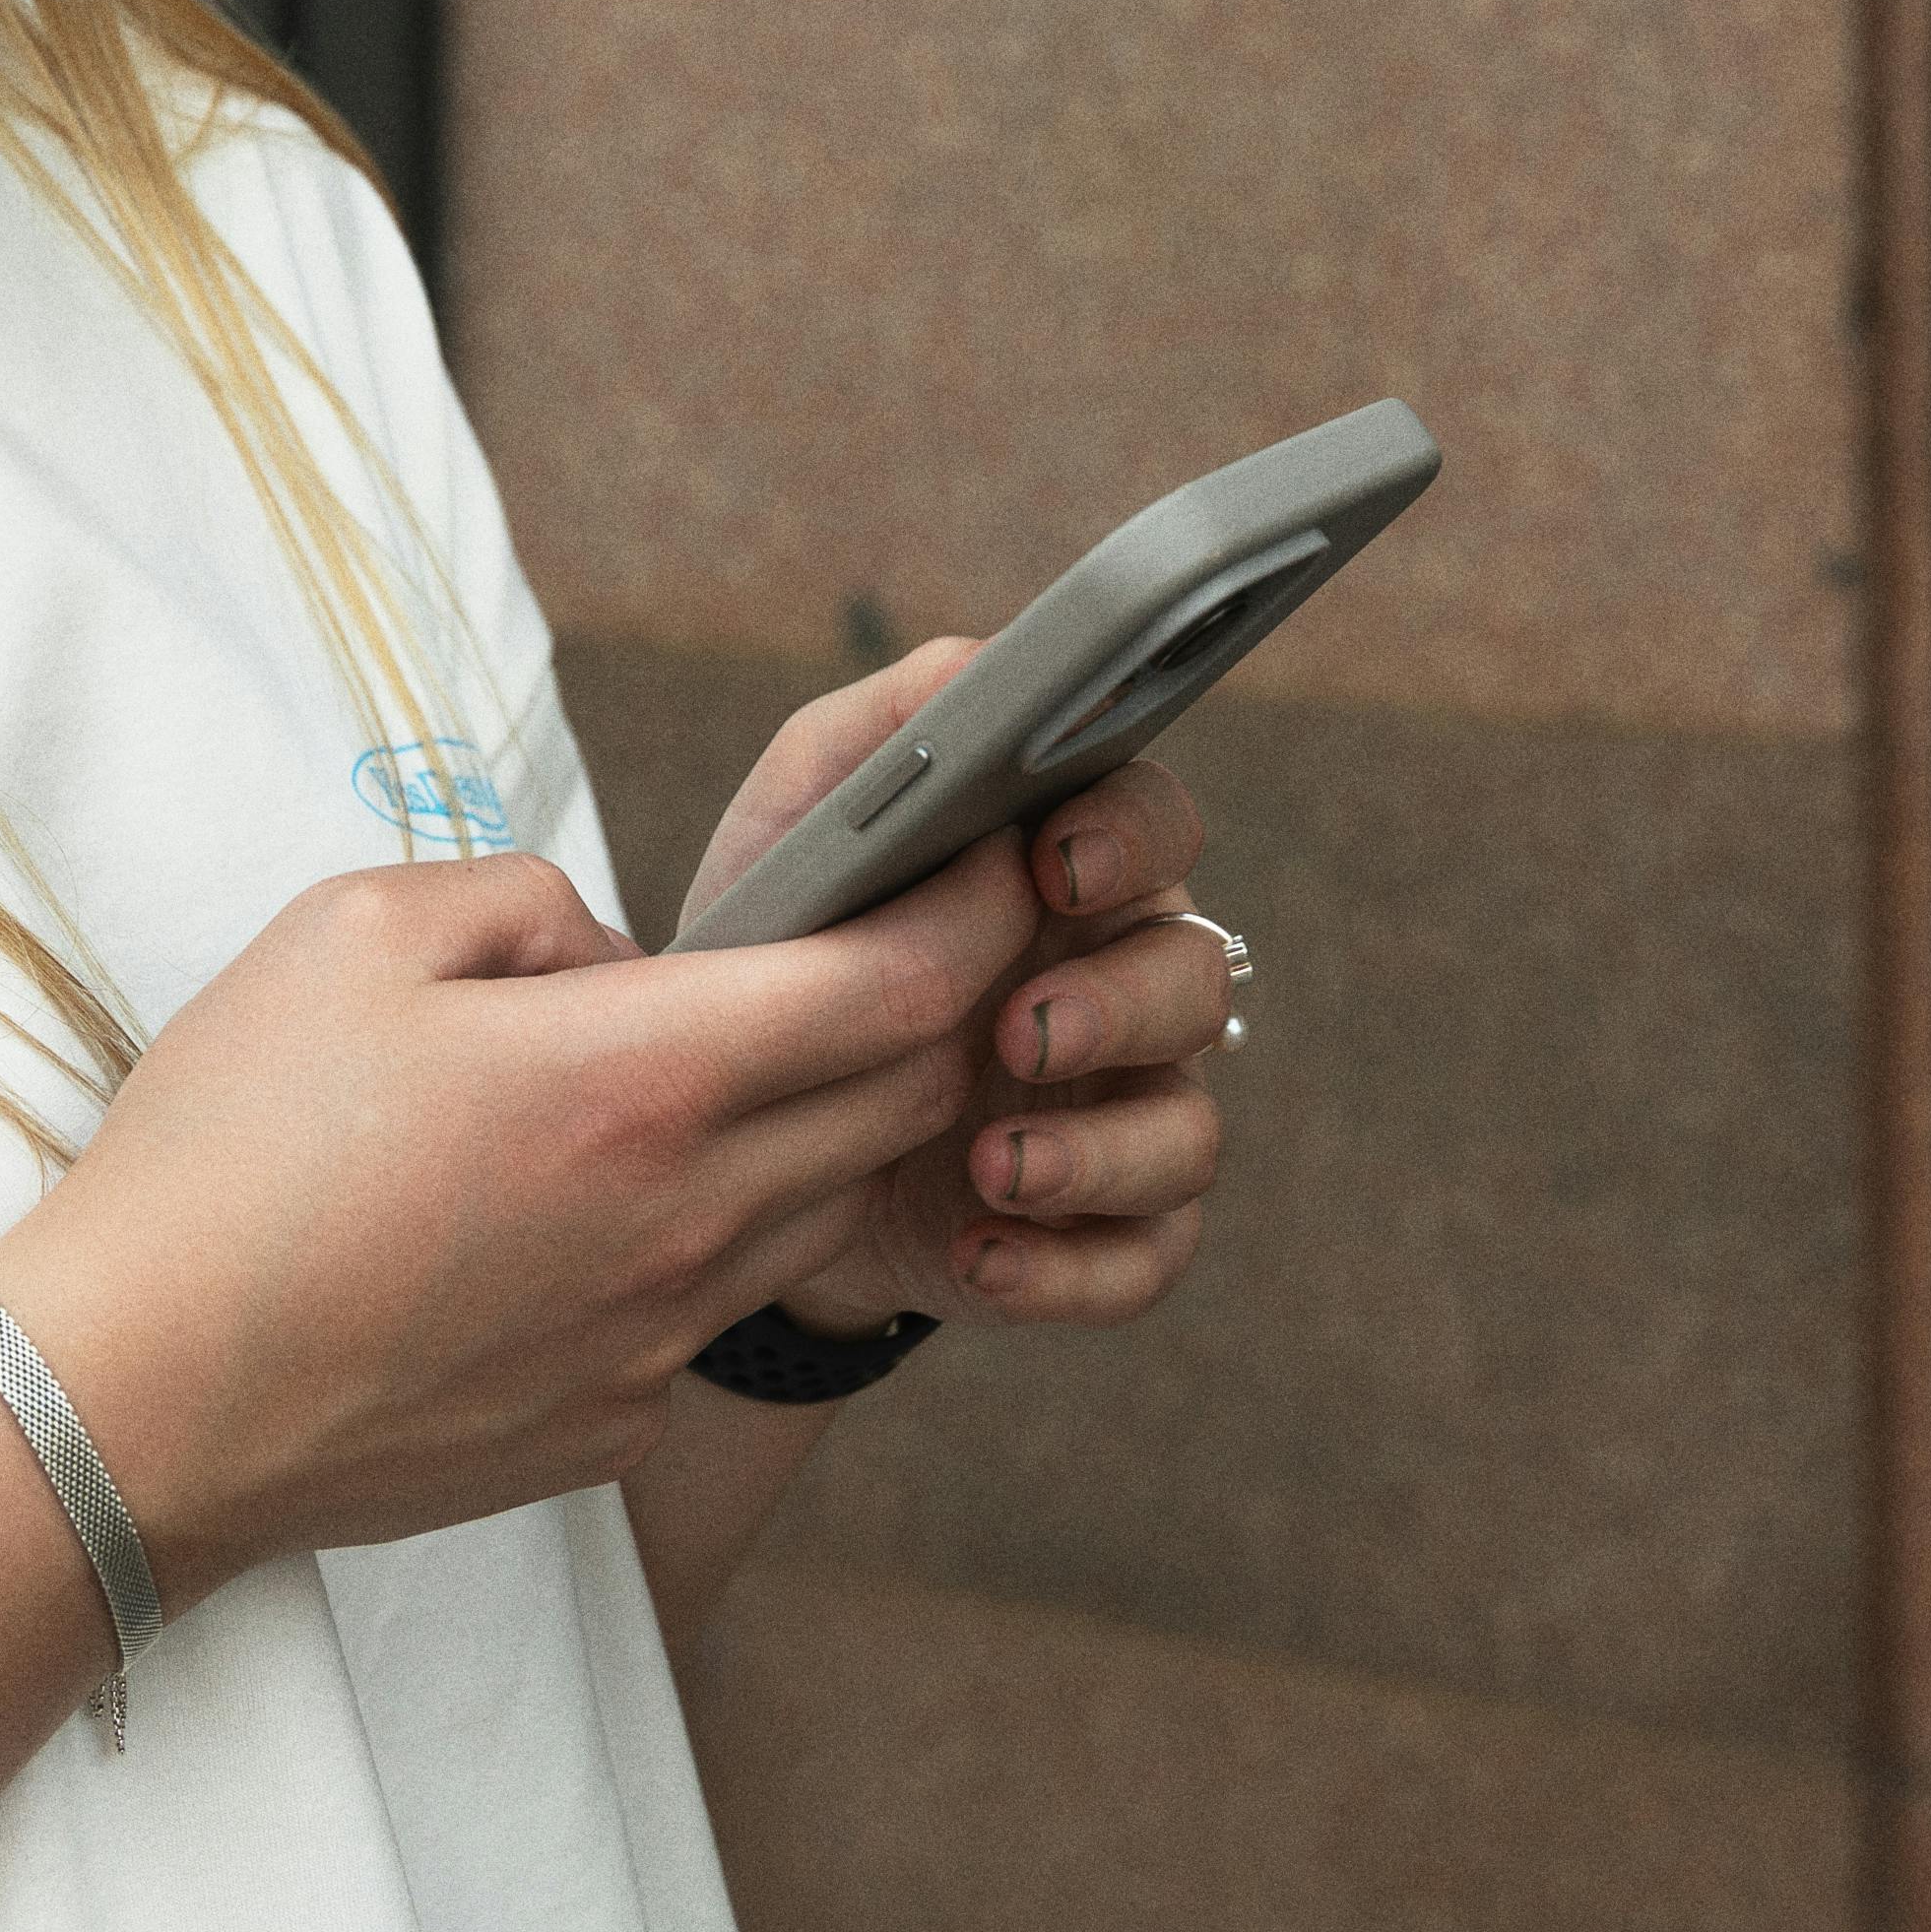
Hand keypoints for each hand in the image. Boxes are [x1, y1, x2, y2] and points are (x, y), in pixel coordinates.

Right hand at [0, 829, 1031, 1592]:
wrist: (133, 1404)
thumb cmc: (223, 1157)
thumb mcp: (351, 934)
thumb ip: (528, 903)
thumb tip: (618, 952)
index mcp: (640, 1080)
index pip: (908, 988)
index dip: (981, 909)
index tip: (993, 855)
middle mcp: (687, 1219)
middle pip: (908, 1102)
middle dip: (939, 1010)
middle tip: (899, 940)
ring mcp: (659, 1339)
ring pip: (821, 1209)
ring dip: (825, 1128)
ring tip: (730, 1068)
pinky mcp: (611, 1422)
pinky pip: (711, 1308)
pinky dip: (702, 1239)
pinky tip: (591, 1210)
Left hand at [681, 645, 1235, 1348]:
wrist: (732, 1134)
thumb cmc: (788, 946)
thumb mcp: (798, 822)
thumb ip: (884, 728)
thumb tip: (985, 665)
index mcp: (1068, 875)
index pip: (1155, 824)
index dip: (1128, 838)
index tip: (1054, 862)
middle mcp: (1119, 987)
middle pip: (1197, 976)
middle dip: (1120, 1005)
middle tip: (1015, 1031)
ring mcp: (1119, 1115)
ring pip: (1190, 1130)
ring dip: (1102, 1152)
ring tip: (988, 1167)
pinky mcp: (1098, 1234)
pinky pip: (1144, 1261)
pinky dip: (1073, 1266)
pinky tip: (983, 1254)